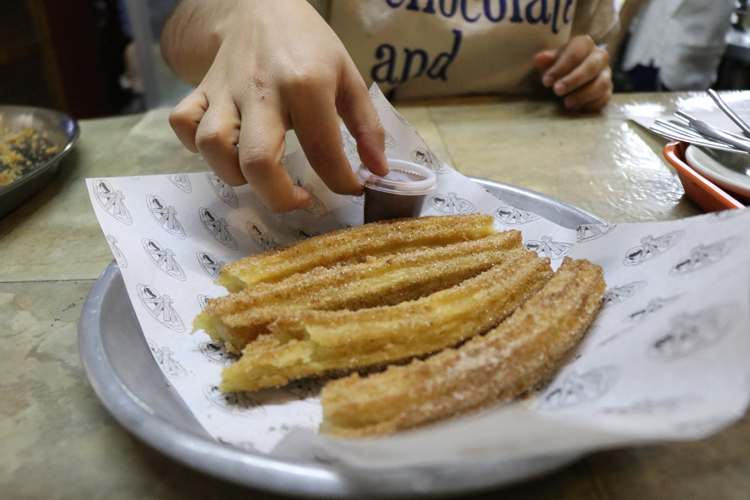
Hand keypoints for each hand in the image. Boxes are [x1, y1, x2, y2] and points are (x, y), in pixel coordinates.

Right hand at [163, 0, 388, 211]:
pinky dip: (197, 147)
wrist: (261, 5)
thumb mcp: (349, 77)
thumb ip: (367, 127)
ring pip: (213, 147)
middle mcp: (262, 89)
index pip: (323, 151)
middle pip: (257, 162)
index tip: (350, 189)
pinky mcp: (201, 89)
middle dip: (279, 197)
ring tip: (261, 173)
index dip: (341, 183)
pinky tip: (226, 149)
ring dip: (235, 175)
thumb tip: (377, 172)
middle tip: (298, 197)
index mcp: (306, 85)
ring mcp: (225, 89)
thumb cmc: (310, 46)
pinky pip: (183, 125)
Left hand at [533, 35, 612, 111]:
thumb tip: (539, 59)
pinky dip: (591, 105)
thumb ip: (547, 60)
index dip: (560, 68)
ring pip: (602, 84)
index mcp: (585, 44)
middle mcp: (600, 56)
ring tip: (567, 103)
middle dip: (573, 80)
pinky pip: (604, 98)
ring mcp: (606, 74)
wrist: (573, 71)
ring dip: (584, 95)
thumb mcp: (553, 59)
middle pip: (591, 67)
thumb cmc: (562, 63)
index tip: (546, 81)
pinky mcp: (607, 90)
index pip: (575, 54)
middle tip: (556, 91)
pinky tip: (577, 108)